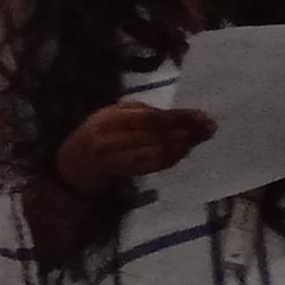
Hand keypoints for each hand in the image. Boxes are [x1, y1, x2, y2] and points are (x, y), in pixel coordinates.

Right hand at [56, 101, 213, 196]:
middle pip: (158, 135)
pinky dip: (173, 157)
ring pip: (158, 152)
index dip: (178, 117)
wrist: (74, 164)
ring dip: (184, 145)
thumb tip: (177, 115)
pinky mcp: (126, 172)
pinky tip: (186, 150)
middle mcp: (113, 139)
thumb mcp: (113, 113)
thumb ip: (141, 112)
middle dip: (187, 131)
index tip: (201, 114)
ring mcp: (119, 159)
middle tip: (210, 127)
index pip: (151, 118)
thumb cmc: (98, 131)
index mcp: (111, 119)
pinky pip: (154, 165)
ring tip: (202, 137)